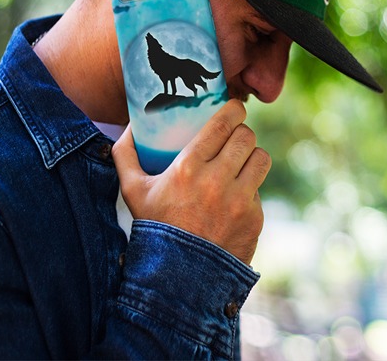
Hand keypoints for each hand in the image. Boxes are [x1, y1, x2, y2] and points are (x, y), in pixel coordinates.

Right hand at [112, 100, 269, 264]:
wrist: (177, 277)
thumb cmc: (154, 227)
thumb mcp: (132, 191)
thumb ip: (125, 155)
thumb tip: (129, 127)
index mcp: (188, 168)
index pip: (224, 124)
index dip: (234, 110)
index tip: (234, 109)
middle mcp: (217, 181)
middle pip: (246, 137)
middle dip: (242, 133)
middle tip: (235, 137)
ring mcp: (239, 201)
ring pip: (261, 158)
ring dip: (251, 157)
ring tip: (241, 161)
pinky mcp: (254, 218)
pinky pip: (259, 190)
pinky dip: (249, 190)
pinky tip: (235, 197)